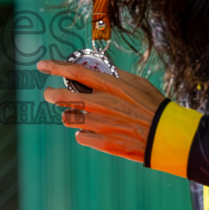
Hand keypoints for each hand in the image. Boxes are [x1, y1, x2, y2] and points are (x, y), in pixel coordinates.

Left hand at [38, 58, 167, 161]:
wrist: (165, 136)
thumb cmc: (153, 107)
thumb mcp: (137, 83)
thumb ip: (115, 76)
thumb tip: (98, 68)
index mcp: (110, 86)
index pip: (75, 72)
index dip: (55, 67)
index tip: (43, 66)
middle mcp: (101, 104)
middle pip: (61, 97)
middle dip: (51, 94)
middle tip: (50, 94)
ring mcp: (100, 125)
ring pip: (68, 118)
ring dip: (71, 116)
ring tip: (83, 115)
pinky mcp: (102, 143)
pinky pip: (80, 136)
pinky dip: (85, 134)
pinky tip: (97, 132)